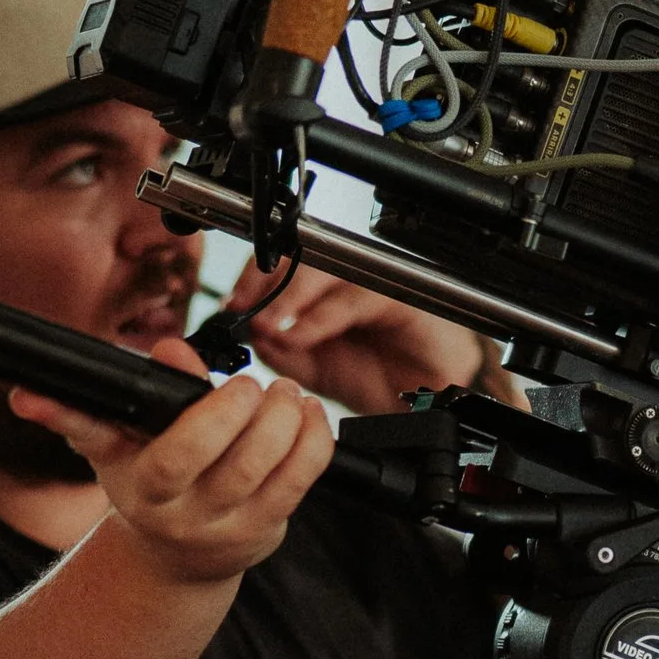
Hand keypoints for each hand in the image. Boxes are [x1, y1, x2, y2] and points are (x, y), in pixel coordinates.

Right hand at [9, 355, 332, 585]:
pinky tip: (307, 413)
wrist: (175, 556)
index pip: (173, 457)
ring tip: (283, 393)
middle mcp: (187, 514)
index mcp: (144, 490)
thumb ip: (86, 410)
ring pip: (272, 468)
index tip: (194, 370)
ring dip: (286, 418)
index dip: (202, 415)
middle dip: (250, 409)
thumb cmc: (143, 480)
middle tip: (252, 384)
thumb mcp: (111, 446)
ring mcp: (231, 526)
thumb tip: (35, 393)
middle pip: (234, 461)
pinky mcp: (268, 528)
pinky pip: (302, 481)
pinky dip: (313, 440)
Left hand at [221, 261, 495, 418]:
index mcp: (323, 290)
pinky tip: (302, 334)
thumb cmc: (382, 380)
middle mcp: (348, 278)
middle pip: (299, 253)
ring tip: (269, 324)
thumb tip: (249, 331)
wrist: (427, 405)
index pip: (282, 263)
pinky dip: (322, 316)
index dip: (252, 279)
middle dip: (265, 280)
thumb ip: (282, 349)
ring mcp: (373, 282)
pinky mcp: (400, 295)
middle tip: (243, 309)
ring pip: (325, 267)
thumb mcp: (315, 369)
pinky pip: (356, 297)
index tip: (232, 305)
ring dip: (290, 296)